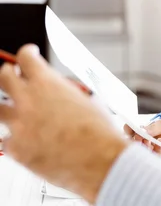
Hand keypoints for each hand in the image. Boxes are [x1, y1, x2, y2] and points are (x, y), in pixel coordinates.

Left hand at [0, 45, 128, 203]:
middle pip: (4, 77)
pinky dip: (15, 138)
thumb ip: (67, 92)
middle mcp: (28, 101)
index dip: (27, 53)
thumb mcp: (88, 100)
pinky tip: (27, 139)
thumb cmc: (98, 132)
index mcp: (48, 84)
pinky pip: (6, 139)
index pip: (26, 58)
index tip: (28, 54)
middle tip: (14, 75)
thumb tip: (63, 91)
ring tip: (19, 111)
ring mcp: (18, 125)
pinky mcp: (15, 149)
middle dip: (9, 73)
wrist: (98, 160)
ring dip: (8, 107)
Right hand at [124, 116, 160, 165]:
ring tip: (149, 140)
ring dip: (144, 147)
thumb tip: (140, 130)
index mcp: (145, 132)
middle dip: (134, 141)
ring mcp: (152, 152)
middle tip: (139, 137)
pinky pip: (154, 159)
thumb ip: (154, 127)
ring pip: (142, 153)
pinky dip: (155, 151)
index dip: (129, 131)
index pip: (131, 132)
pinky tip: (160, 143)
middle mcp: (147, 143)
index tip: (130, 129)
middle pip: (134, 144)